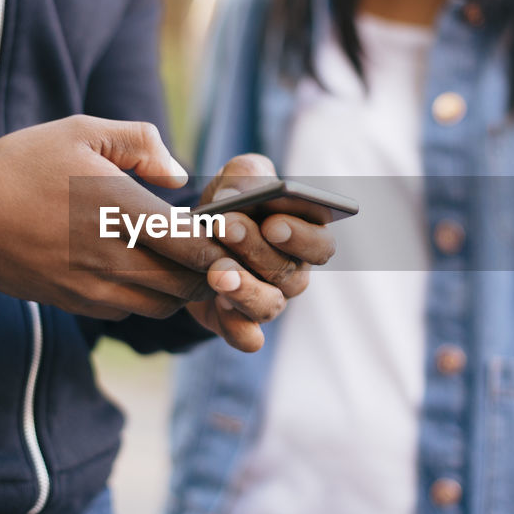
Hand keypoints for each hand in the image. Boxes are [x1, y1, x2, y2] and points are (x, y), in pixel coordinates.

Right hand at [0, 115, 223, 320]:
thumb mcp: (81, 129)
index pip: (192, 243)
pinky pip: (127, 311)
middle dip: (208, 272)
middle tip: (216, 254)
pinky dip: (144, 298)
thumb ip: (140, 142)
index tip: (231, 236)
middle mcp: (109, 254)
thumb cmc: (24, 163)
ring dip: (178, 288)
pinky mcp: (73, 302)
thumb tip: (177, 174)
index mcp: (117, 208)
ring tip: (181, 264)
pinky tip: (141, 273)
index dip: (220, 245)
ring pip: (160, 304)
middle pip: (185, 282)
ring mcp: (91, 285)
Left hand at [185, 154, 336, 351]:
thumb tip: (234, 195)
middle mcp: (293, 274)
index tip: (273, 223)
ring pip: (269, 305)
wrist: (192, 238)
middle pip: (290, 273)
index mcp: (305, 237)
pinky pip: (246, 337)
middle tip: (226, 227)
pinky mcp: (239, 323)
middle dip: (257, 250)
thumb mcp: (238, 177)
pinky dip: (236, 326)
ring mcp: (269, 302)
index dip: (301, 237)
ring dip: (244, 287)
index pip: (320, 244)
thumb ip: (246, 176)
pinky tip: (219, 306)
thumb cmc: (230, 202)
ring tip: (217, 270)